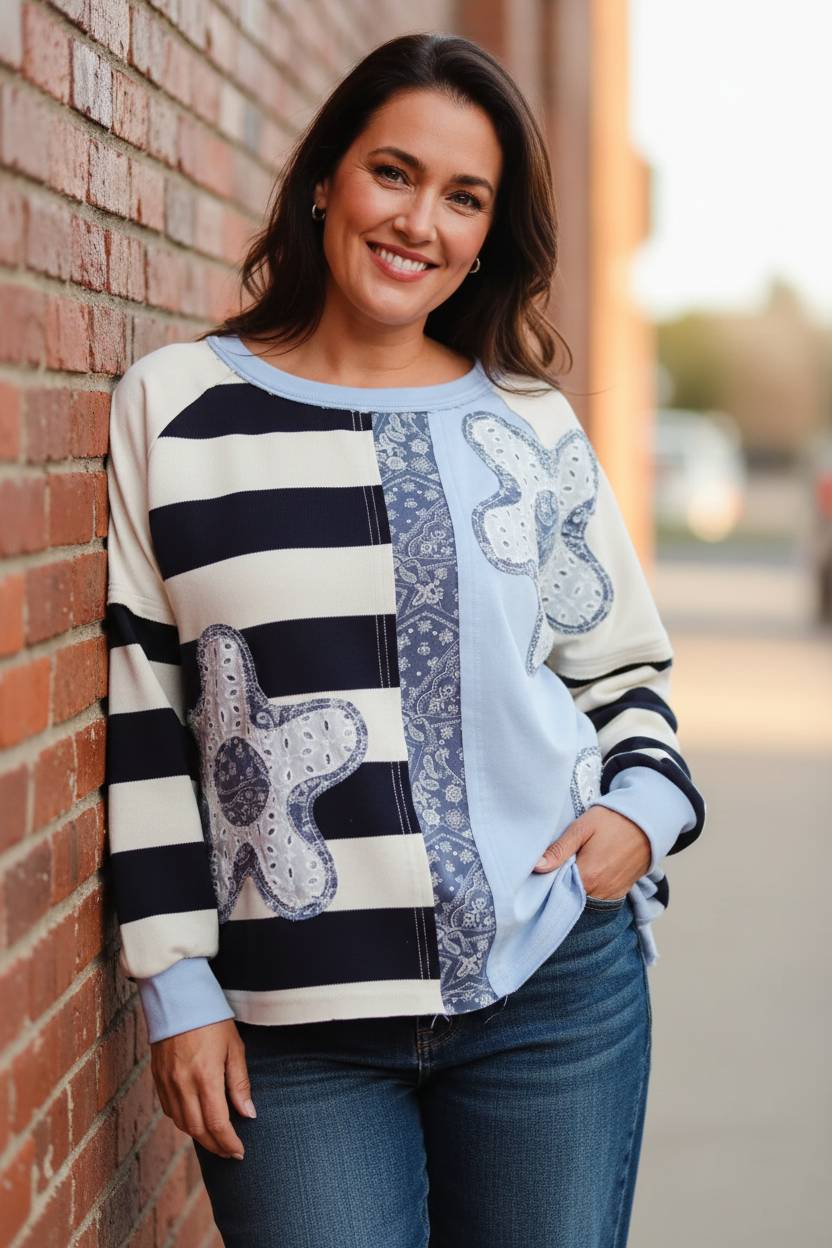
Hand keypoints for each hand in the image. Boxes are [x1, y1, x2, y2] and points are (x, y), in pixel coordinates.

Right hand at [149, 1018, 255, 1159]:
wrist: (178, 997)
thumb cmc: (212, 1018)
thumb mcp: (234, 1047)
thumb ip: (239, 1082)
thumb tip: (248, 1114)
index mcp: (205, 1077)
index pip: (217, 1123)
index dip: (229, 1142)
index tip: (240, 1151)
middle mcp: (182, 1084)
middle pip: (198, 1130)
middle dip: (215, 1146)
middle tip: (230, 1152)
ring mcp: (167, 1082)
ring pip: (182, 1123)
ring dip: (199, 1136)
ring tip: (216, 1140)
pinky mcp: (157, 1078)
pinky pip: (169, 1110)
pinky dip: (183, 1121)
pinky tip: (196, 1119)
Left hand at [532, 806, 651, 897]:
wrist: (648, 821)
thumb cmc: (613, 820)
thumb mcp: (582, 828)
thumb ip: (559, 849)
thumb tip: (536, 867)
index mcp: (587, 876)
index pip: (556, 890)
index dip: (546, 882)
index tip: (539, 873)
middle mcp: (600, 892)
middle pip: (569, 897)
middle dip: (558, 887)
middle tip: (554, 869)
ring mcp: (612, 894)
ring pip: (583, 900)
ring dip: (573, 890)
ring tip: (569, 870)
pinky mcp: (620, 893)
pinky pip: (598, 900)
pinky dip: (588, 892)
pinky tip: (584, 875)